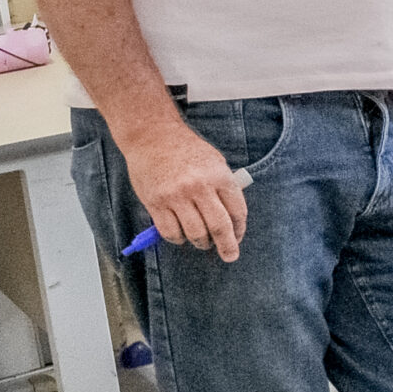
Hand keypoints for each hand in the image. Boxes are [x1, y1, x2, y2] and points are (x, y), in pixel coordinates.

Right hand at [120, 120, 249, 262]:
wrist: (152, 136)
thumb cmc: (187, 150)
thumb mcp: (215, 162)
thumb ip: (224, 187)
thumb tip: (232, 218)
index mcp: (220, 176)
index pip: (237, 211)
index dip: (239, 229)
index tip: (238, 237)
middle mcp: (199, 187)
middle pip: (219, 226)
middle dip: (227, 246)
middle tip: (230, 255)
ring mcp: (176, 196)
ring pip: (195, 233)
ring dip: (202, 243)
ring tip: (203, 243)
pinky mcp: (155, 202)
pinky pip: (170, 232)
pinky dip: (178, 239)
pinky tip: (182, 236)